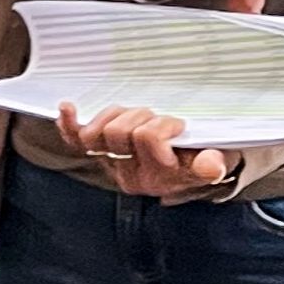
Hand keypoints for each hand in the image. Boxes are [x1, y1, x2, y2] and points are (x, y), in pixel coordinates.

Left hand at [56, 103, 242, 202]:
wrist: (192, 168)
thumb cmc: (204, 158)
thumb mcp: (215, 163)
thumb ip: (212, 164)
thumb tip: (212, 165)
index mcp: (159, 175)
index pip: (147, 138)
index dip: (161, 127)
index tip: (180, 128)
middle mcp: (130, 172)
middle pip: (118, 132)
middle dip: (140, 118)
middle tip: (159, 120)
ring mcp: (112, 162)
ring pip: (97, 132)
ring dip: (117, 116)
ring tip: (139, 117)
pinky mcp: (100, 152)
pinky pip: (76, 140)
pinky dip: (69, 124)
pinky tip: (68, 107)